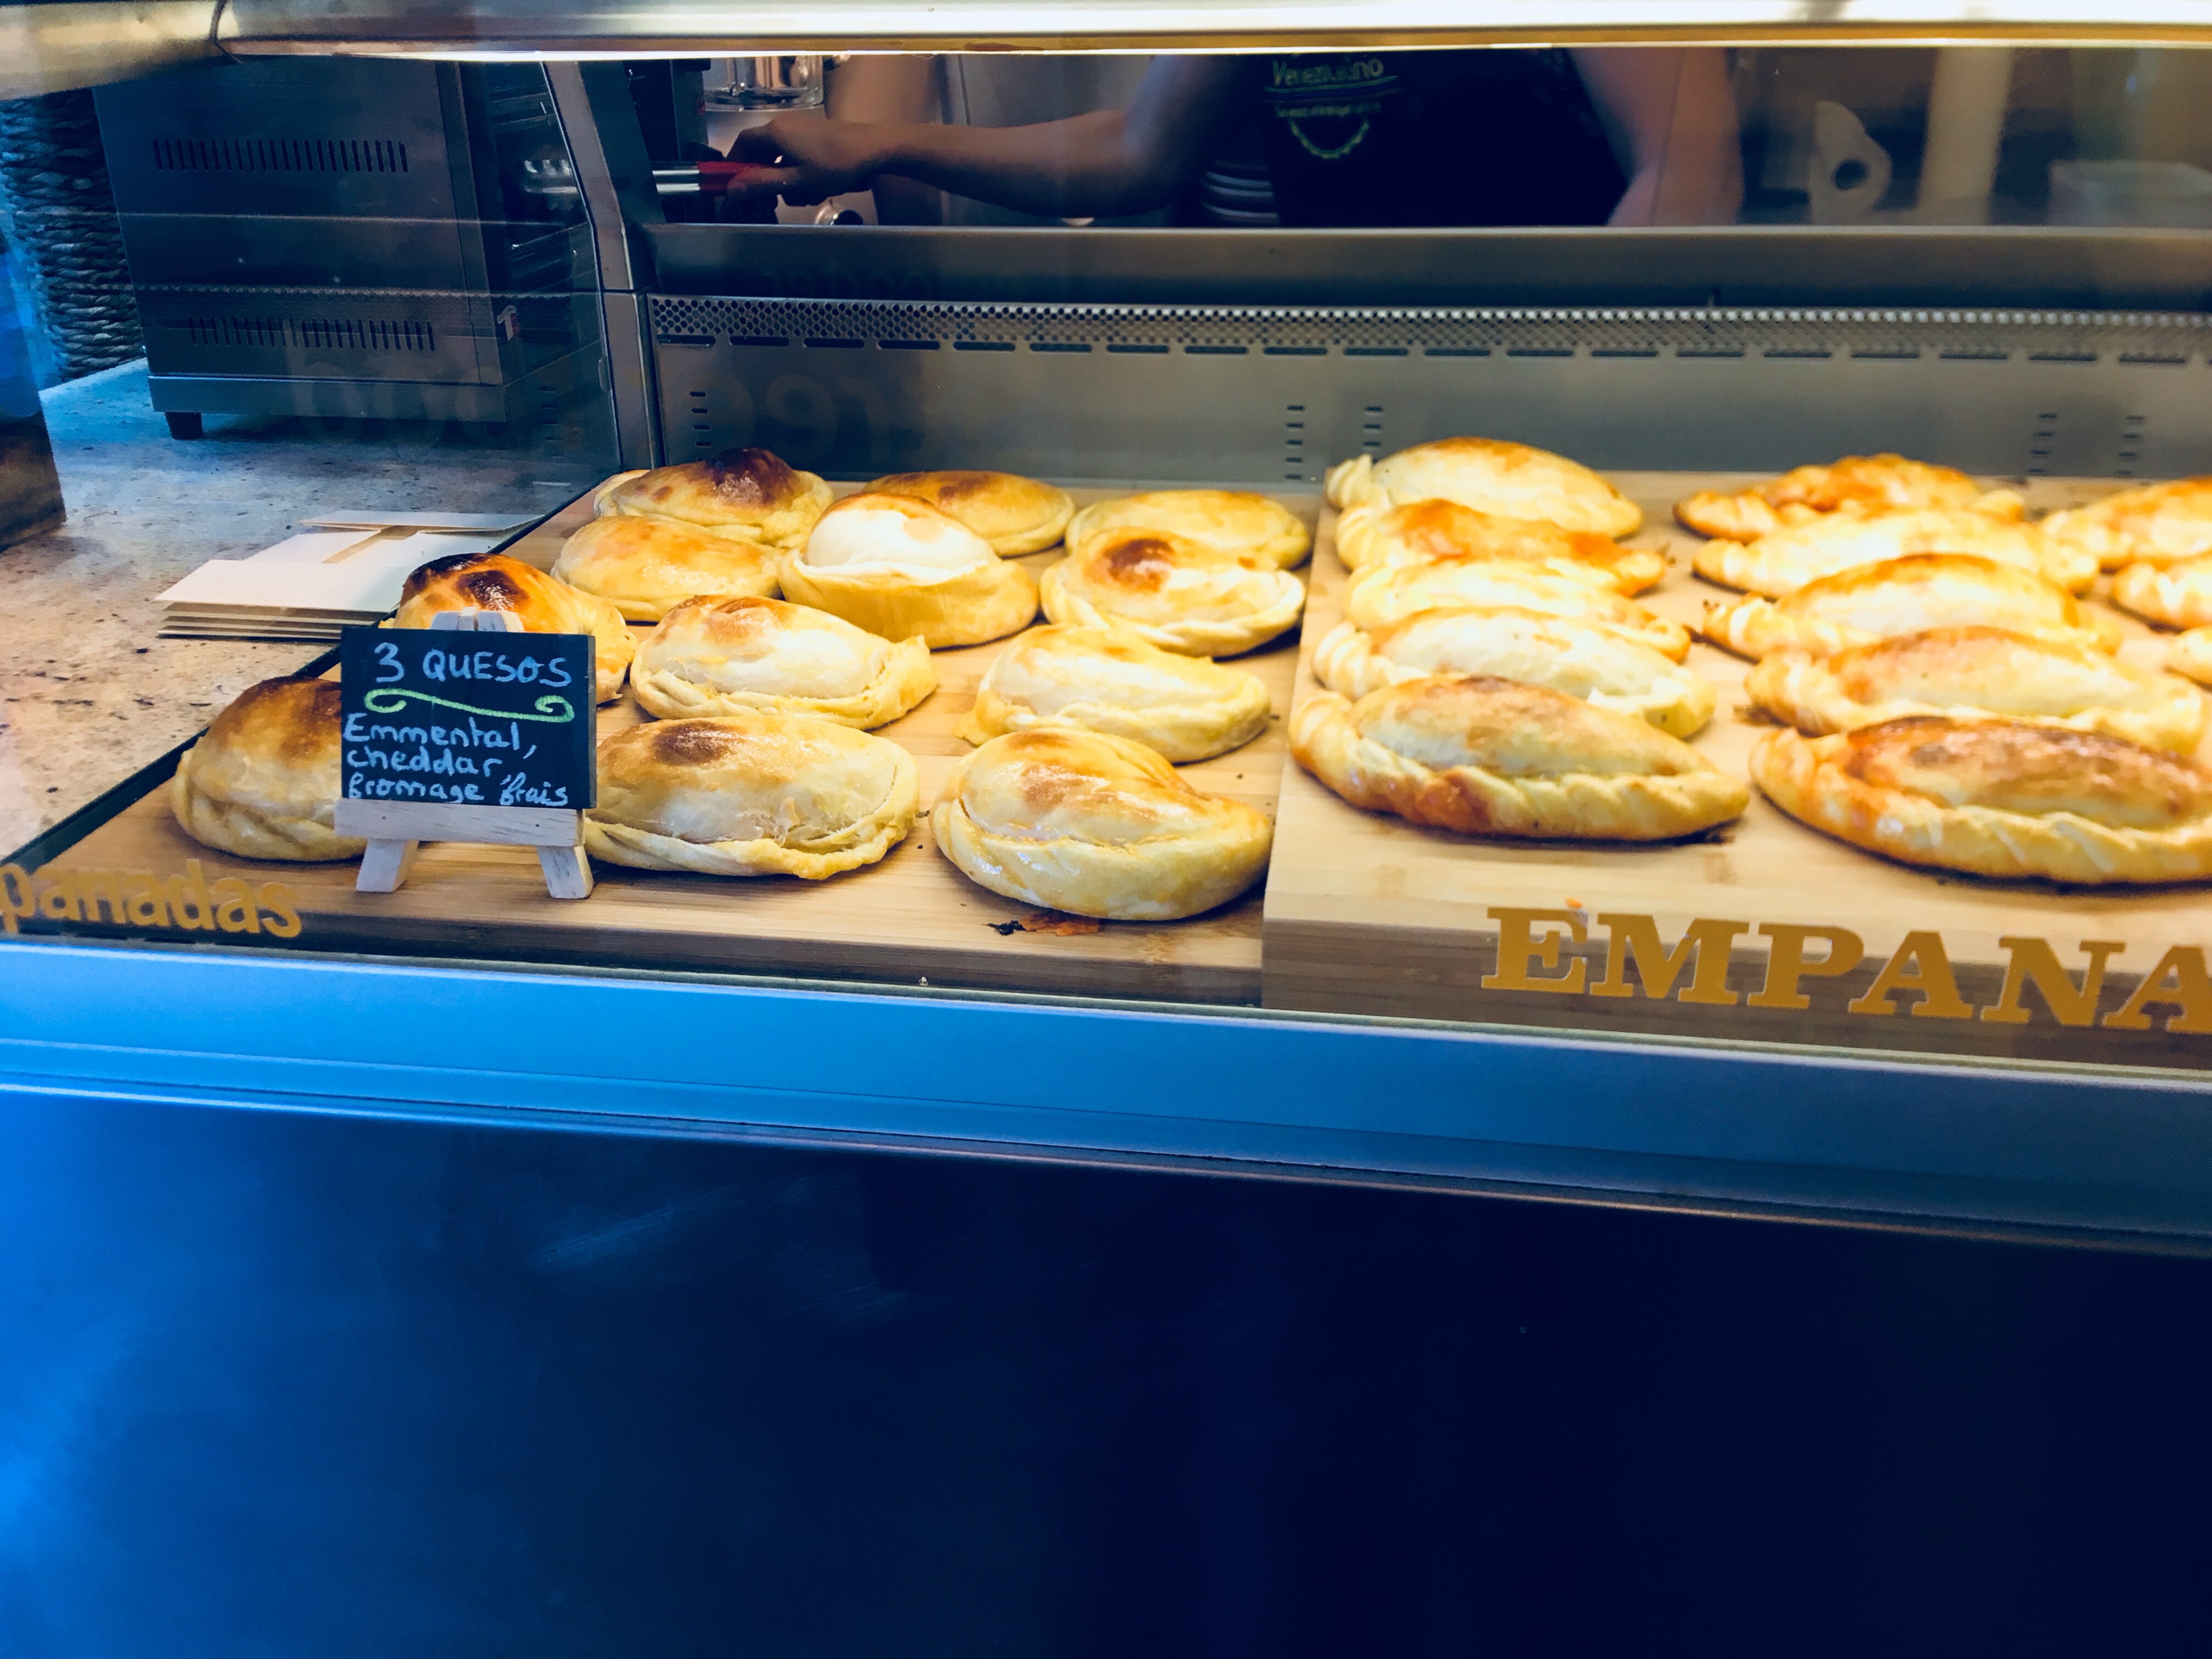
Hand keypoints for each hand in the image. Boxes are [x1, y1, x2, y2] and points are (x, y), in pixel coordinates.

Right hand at [730, 117, 894, 207]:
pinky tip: (817, 190)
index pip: (741, 145)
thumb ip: (762, 184)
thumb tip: (732, 189)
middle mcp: (784, 125)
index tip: (738, 188)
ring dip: (788, 181)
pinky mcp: (817, 137)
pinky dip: (802, 174)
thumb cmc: (834, 166)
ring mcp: (803, 129)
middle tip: (772, 202)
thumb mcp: (796, 181)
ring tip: (805, 197)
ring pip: (782, 159)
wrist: (876, 150)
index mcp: (774, 132)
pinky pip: (798, 156)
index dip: (735, 166)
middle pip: (761, 153)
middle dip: (766, 179)